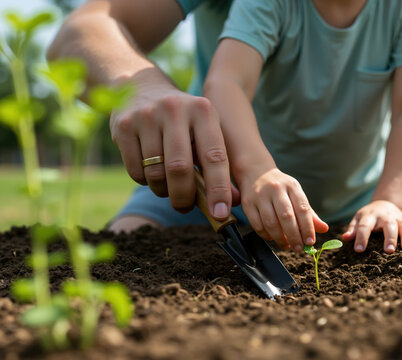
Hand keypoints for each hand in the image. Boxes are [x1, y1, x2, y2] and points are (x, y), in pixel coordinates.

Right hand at [110, 82, 237, 219]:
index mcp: (203, 111)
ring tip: (168, 187)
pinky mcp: (123, 125)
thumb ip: (220, 166)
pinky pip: (135, 171)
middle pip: (180, 168)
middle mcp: (175, 109)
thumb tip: (233, 202)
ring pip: (155, 172)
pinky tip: (150, 171)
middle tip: (185, 207)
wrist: (142, 88)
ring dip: (163, 190)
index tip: (221, 213)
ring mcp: (147, 116)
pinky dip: (145, 181)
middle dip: (184, 196)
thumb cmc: (184, 121)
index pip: (214, 156)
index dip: (218, 189)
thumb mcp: (206, 132)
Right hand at [240, 167, 327, 251]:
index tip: (310, 242)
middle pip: (286, 217)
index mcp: (292, 186)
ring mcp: (260, 196)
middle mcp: (276, 189)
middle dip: (294, 236)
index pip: (303, 209)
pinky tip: (272, 238)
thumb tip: (324, 229)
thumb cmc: (281, 188)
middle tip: (298, 248)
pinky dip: (266, 236)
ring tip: (287, 245)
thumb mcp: (296, 194)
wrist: (255, 173)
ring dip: (280, 238)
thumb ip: (309, 213)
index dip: (308, 228)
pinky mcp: (248, 204)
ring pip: (271, 223)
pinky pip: (257, 225)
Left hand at [342, 200, 401, 252]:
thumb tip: (345, 238)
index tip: (358, 250)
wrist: (385, 205)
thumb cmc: (369, 218)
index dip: (361, 238)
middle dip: (389, 238)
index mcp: (370, 216)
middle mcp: (385, 216)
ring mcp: (398, 219)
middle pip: (388, 225)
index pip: (364, 226)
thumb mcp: (359, 219)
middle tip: (389, 251)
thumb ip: (353, 229)